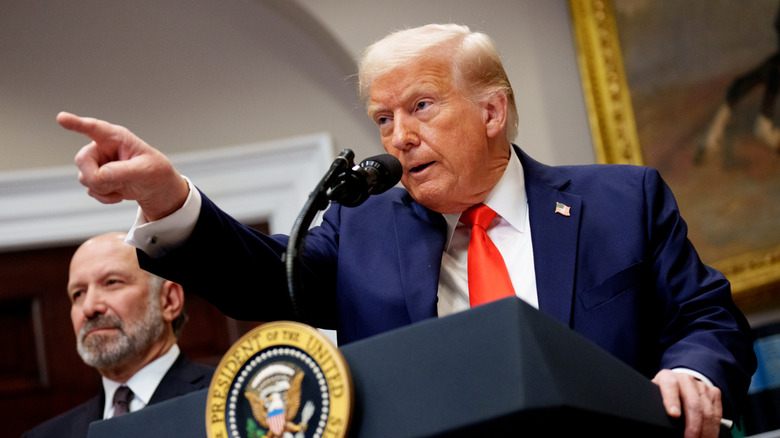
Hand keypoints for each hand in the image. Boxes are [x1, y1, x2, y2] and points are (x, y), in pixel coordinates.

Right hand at [58, 112, 188, 220]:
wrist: (155, 187)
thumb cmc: (154, 171)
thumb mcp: (145, 170)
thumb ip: (123, 171)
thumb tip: (100, 175)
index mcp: (116, 138)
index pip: (94, 128)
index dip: (76, 123)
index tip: (61, 118)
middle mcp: (102, 148)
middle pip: (81, 160)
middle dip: (94, 176)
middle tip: (114, 184)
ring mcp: (97, 164)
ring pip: (84, 178)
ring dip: (104, 188)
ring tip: (123, 185)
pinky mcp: (95, 178)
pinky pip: (90, 190)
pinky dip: (105, 196)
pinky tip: (119, 193)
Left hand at [652, 369, 722, 437]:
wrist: (678, 382)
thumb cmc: (664, 393)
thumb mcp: (654, 396)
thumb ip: (655, 404)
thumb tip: (654, 421)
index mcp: (667, 378)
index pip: (670, 386)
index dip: (672, 401)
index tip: (673, 414)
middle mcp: (685, 379)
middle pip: (693, 404)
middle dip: (693, 425)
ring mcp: (701, 386)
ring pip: (707, 411)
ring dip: (705, 431)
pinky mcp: (714, 393)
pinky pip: (716, 414)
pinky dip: (713, 429)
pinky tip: (708, 436)